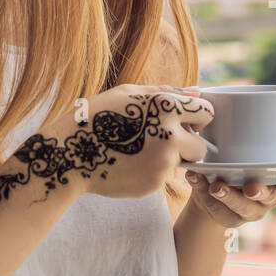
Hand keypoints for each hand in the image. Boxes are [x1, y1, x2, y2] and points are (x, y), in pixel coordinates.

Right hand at [0, 84, 212, 204]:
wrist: (69, 154)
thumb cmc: (97, 117)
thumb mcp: (129, 94)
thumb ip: (167, 91)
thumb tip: (197, 91)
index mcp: (165, 106)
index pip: (206, 111)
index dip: (200, 117)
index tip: (190, 121)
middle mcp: (169, 135)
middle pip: (202, 147)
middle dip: (190, 145)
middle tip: (167, 142)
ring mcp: (162, 163)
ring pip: (181, 164)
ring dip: (169, 159)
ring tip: (139, 152)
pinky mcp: (153, 184)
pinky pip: (162, 177)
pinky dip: (151, 172)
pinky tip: (129, 164)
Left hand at [184, 107, 275, 228]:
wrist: (222, 183)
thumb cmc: (248, 158)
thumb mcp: (262, 143)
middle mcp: (267, 197)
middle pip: (267, 197)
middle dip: (259, 192)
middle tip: (250, 187)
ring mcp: (247, 209)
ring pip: (240, 206)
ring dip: (228, 195)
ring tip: (215, 185)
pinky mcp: (225, 214)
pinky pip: (213, 205)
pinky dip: (202, 189)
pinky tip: (194, 175)